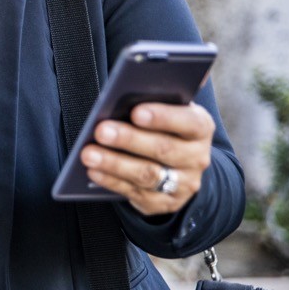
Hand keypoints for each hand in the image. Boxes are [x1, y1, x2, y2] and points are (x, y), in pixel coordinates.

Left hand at [79, 102, 214, 215]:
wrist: (180, 168)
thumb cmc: (164, 128)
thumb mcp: (168, 111)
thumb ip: (155, 99)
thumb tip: (131, 86)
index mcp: (200, 128)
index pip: (189, 122)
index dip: (163, 117)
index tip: (136, 112)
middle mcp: (196, 157)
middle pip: (163, 149)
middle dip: (129, 139)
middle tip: (101, 131)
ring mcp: (183, 183)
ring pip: (147, 174)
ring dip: (114, 163)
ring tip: (88, 153)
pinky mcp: (165, 202)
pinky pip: (135, 192)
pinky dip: (111, 181)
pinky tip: (93, 171)